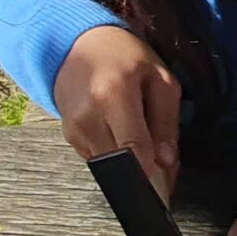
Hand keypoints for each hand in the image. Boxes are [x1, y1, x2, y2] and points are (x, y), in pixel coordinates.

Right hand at [53, 26, 180, 197]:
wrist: (74, 43)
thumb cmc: (125, 57)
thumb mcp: (160, 79)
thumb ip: (166, 120)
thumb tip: (166, 161)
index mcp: (113, 95)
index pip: (134, 148)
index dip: (153, 175)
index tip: (167, 192)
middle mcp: (88, 115)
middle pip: (121, 163)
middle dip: (147, 175)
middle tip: (166, 171)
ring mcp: (74, 127)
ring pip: (110, 166)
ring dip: (132, 168)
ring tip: (148, 149)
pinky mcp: (69, 136)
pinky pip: (99, 159)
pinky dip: (117, 159)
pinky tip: (126, 142)